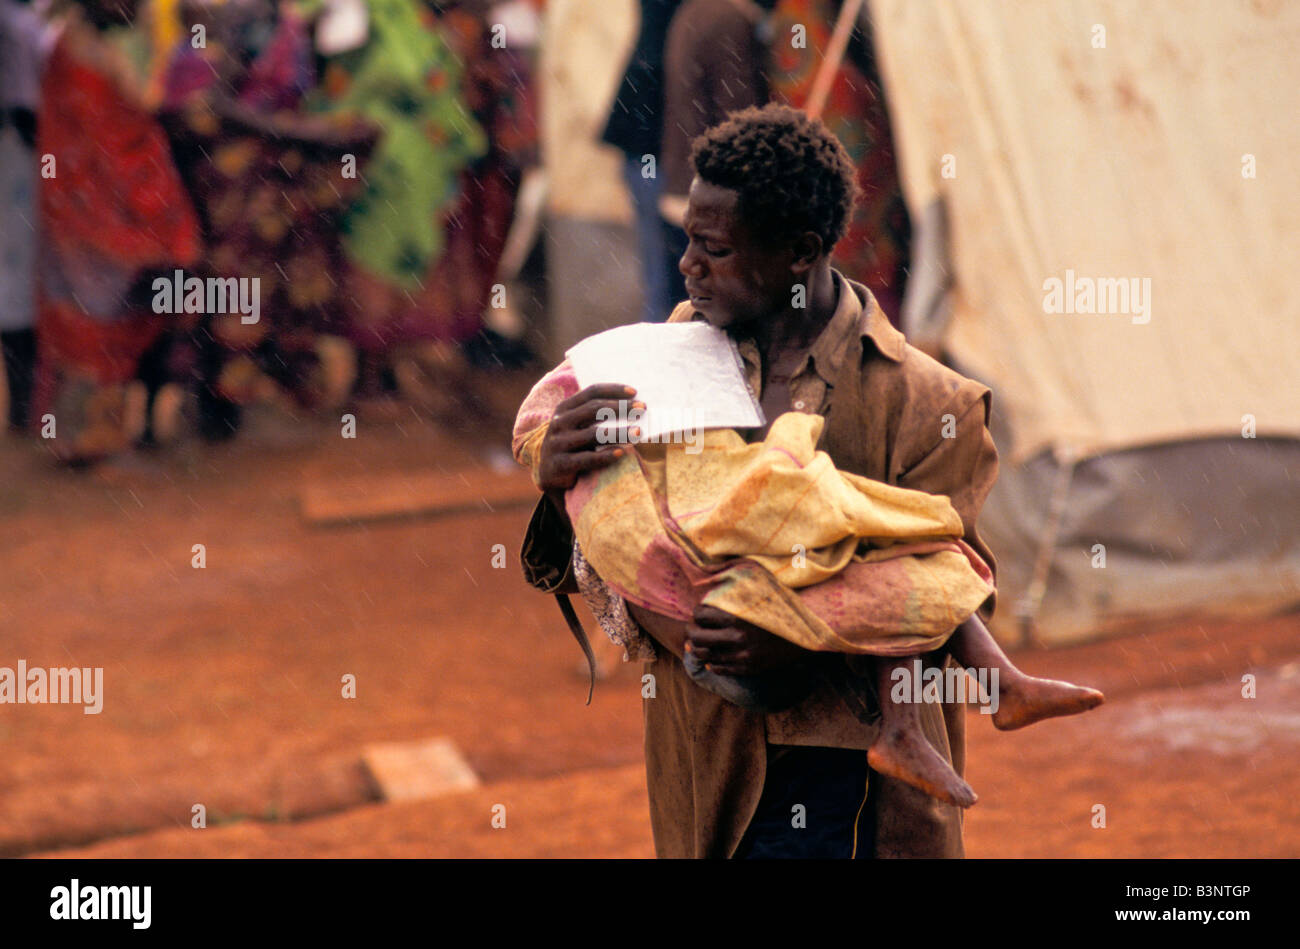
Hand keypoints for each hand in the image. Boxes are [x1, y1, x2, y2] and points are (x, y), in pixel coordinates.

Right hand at [536, 383, 641, 499]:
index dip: (613, 390)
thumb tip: (631, 407)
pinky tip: (622, 452)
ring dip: (619, 432)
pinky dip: (606, 455)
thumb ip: (595, 417)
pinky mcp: (560, 464)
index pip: (591, 393)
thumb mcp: (579, 428)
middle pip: (594, 409)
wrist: (549, 477)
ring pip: (594, 434)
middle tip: (642, 409)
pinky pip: (587, 458)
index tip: (634, 392)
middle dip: (621, 407)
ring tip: (638, 432)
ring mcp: (558, 443)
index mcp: (564, 409)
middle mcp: (559, 423)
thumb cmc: (573, 448)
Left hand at [685, 604, 807, 676]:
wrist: (805, 636)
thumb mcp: (757, 596)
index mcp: (738, 616)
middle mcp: (737, 637)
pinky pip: (720, 668)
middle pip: (697, 636)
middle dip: (691, 631)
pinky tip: (712, 658)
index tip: (700, 614)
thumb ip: (734, 593)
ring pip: (705, 654)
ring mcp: (742, 655)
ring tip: (699, 644)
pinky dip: (712, 663)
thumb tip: (706, 590)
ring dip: (698, 648)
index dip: (696, 613)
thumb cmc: (779, 610)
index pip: (700, 614)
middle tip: (693, 629)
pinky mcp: (748, 668)